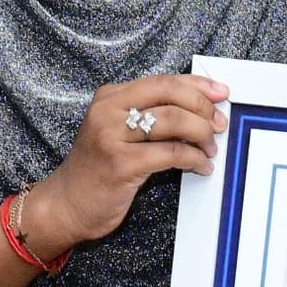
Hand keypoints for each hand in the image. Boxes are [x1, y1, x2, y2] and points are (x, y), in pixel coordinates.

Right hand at [24, 74, 228, 249]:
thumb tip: (201, 109)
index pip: (162, 81)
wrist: (65, 205)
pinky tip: (201, 167)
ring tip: (210, 149)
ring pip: (173, 121)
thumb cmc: (99, 169)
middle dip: (203, 108)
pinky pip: (171, 154)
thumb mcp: (118, 132)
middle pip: (170, 95)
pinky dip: (194, 159)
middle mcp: (108, 110)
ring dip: (201, 135)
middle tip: (219, 125)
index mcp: (109, 96)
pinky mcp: (120, 164)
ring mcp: (111, 136)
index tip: (221, 93)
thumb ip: (149, 116)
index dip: (197, 85)